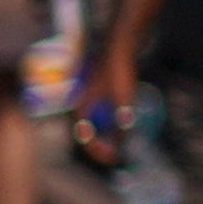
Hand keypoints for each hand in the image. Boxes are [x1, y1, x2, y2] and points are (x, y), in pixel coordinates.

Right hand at [72, 37, 135, 166]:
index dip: (99, 151)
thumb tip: (122, 147)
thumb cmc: (118, 72)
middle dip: (100, 145)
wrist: (120, 44)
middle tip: (115, 154)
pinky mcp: (97, 89)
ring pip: (93, 122)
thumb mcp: (123, 102)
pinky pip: (99, 112)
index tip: (114, 158)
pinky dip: (108, 122)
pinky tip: (121, 122)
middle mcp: (79, 102)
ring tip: (119, 141)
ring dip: (105, 134)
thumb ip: (122, 126)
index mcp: (80, 107)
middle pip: (87, 132)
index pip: (84, 138)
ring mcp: (87, 95)